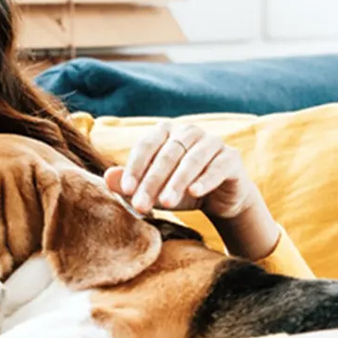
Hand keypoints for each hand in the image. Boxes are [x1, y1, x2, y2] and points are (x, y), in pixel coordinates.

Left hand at [103, 120, 258, 219]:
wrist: (219, 199)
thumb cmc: (180, 190)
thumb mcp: (153, 190)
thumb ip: (130, 184)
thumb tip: (106, 178)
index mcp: (166, 132)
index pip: (147, 145)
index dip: (135, 167)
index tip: (126, 190)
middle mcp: (189, 132)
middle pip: (167, 154)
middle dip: (153, 181)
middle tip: (141, 205)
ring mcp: (212, 142)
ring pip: (192, 160)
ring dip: (177, 182)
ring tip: (166, 203)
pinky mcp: (231, 157)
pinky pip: (218, 166)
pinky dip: (205, 179)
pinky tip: (194, 192)